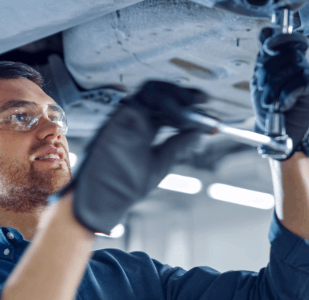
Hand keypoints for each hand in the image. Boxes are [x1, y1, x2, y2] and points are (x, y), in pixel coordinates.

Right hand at [64, 81, 206, 233]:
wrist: (104, 199)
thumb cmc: (125, 186)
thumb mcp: (160, 164)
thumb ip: (178, 146)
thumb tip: (198, 133)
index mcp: (145, 129)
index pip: (168, 108)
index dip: (187, 104)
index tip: (204, 105)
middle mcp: (135, 120)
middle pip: (161, 95)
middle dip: (184, 94)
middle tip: (201, 99)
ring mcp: (125, 118)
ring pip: (151, 91)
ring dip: (174, 96)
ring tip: (191, 107)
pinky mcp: (117, 119)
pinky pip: (140, 100)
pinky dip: (161, 102)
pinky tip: (176, 115)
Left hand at [251, 27, 308, 157]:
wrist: (278, 139)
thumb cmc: (269, 114)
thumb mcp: (260, 84)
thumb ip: (263, 61)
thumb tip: (265, 32)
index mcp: (287, 63)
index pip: (285, 39)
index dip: (274, 42)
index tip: (265, 53)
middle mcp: (301, 67)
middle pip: (284, 53)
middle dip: (267, 75)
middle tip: (264, 97)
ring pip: (291, 67)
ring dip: (274, 88)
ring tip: (270, 104)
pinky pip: (300, 83)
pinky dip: (286, 96)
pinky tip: (282, 107)